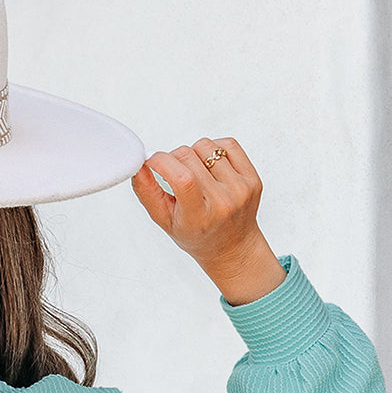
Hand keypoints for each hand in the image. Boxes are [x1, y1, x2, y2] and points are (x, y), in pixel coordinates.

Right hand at [131, 137, 287, 305]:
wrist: (231, 247)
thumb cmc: (196, 235)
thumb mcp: (165, 221)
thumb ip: (148, 193)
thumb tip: (138, 164)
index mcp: (199, 217)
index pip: (181, 177)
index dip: (161, 161)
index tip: (152, 162)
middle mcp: (223, 203)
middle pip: (189, 156)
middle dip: (174, 158)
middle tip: (173, 173)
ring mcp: (240, 189)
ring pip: (206, 146)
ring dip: (194, 154)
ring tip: (194, 174)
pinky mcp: (252, 178)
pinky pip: (228, 145)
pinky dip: (213, 149)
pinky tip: (209, 167)